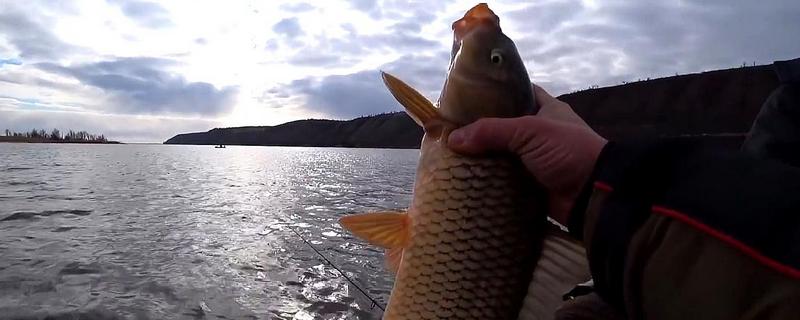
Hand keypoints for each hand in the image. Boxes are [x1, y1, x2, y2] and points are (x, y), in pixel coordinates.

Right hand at [446, 84, 606, 225]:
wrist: (593, 195)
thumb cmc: (567, 151)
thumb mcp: (529, 131)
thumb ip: (491, 131)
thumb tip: (451, 139)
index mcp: (545, 109)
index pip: (515, 92)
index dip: (492, 92)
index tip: (463, 96)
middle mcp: (538, 132)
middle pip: (501, 126)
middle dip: (478, 129)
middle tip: (448, 129)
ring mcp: (533, 159)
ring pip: (499, 154)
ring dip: (480, 157)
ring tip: (448, 154)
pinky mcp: (528, 184)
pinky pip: (502, 179)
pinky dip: (487, 179)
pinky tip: (463, 177)